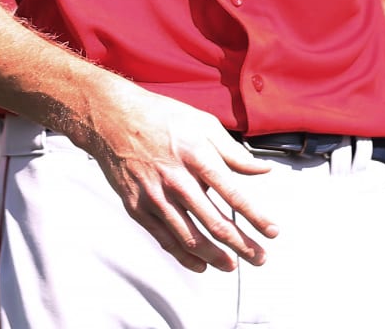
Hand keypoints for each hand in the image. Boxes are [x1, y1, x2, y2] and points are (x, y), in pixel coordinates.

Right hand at [79, 82, 278, 271]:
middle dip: (242, 245)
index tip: (272, 232)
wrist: (113, 118)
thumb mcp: (203, 124)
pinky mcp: (138, 208)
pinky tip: (200, 264)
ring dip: (215, 257)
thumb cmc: (161, 118)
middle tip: (259, 257)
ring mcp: (155, 197)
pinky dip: (184, 256)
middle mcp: (177, 180)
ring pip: (190, 238)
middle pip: (215, 223)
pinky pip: (165, 239)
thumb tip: (262, 169)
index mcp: (197, 156)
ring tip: (232, 266)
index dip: (256, 217)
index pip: (234, 195)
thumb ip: (234, 152)